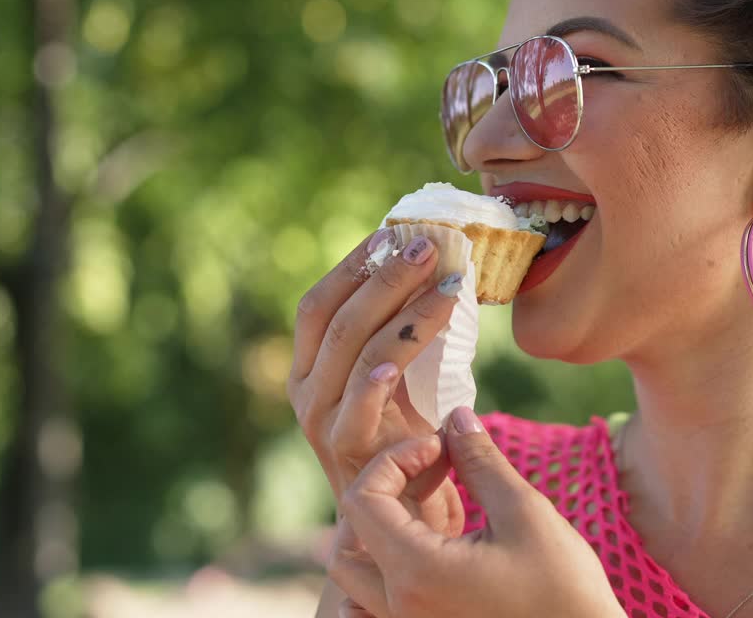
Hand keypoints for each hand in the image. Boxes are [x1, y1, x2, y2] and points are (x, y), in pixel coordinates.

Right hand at [288, 229, 464, 537]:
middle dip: (383, 276)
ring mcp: (321, 422)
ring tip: (446, 285)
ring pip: (353, 352)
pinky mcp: (345, 453)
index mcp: (310, 366)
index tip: (394, 230)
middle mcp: (306, 390)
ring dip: (403, 313)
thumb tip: (441, 269)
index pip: (320, 301)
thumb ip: (407, 337)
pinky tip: (404, 355)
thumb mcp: (405, 382)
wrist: (408, 522)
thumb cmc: (412, 446)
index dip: (353, 264)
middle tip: (429, 246)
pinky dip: (379, 376)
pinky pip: (359, 406)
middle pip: (335, 317)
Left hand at [329, 407, 623, 617]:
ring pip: (352, 582)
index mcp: (416, 571)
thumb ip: (481, 461)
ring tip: (422, 515)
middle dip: (379, 494)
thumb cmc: (566, 590)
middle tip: (430, 476)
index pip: (362, 498)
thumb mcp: (525, 514)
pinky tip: (418, 562)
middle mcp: (399, 608)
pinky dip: (376, 585)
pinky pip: (370, 615)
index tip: (440, 450)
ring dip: (372, 539)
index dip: (395, 460)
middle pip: (345, 541)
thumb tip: (456, 417)